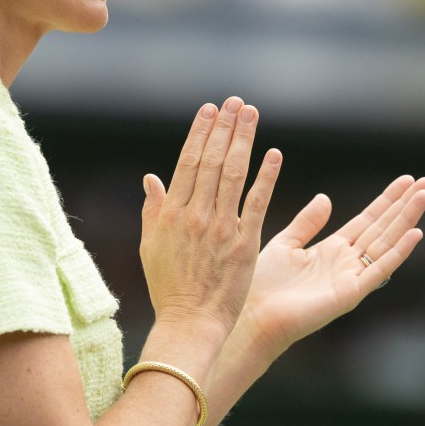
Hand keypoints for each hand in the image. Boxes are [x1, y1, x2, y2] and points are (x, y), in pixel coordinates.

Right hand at [139, 98, 281, 333]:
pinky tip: (273, 154)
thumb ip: (152, 210)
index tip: (210, 110)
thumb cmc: (169, 287)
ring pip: (233, 173)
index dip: (200, 133)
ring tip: (251, 114)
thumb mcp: (150, 246)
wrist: (190, 323)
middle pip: (211, 160)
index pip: (187, 162)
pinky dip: (266, 177)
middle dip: (224, 127)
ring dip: (243, 140)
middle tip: (235, 102)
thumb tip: (150, 178)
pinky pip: (257, 203)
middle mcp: (196, 215)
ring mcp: (221, 228)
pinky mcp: (245, 243)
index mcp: (172, 213)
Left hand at [239, 175, 424, 358]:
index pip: (367, 220)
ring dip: (407, 219)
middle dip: (405, 205)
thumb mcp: (285, 244)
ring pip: (386, 243)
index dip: (387, 200)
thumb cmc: (264, 284)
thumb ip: (307, 223)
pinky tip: (415, 233)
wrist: (254, 314)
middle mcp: (347, 262)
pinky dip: (398, 252)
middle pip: (383, 228)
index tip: (407, 180)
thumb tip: (326, 197)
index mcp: (332, 249)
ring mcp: (351, 278)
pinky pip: (379, 269)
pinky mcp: (350, 293)